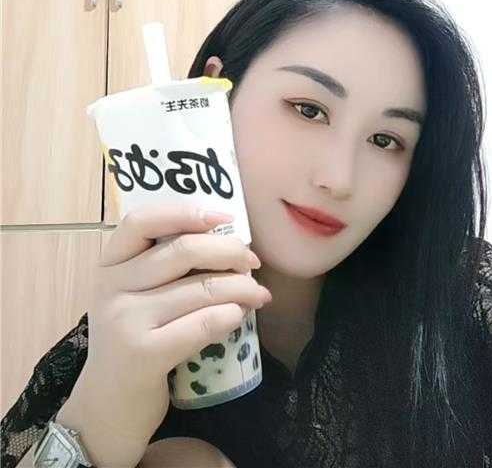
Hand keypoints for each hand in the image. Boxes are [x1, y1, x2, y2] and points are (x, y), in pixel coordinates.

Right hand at [81, 201, 271, 444]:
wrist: (104, 407)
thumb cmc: (131, 339)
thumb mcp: (132, 296)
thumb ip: (160, 266)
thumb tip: (225, 239)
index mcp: (109, 264)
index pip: (141, 220)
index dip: (185, 212)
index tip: (223, 217)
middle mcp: (111, 287)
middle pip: (183, 250)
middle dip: (229, 251)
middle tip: (252, 262)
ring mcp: (125, 321)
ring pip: (201, 288)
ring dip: (241, 287)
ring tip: (258, 293)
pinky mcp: (143, 354)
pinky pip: (201, 324)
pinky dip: (229, 315)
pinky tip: (239, 315)